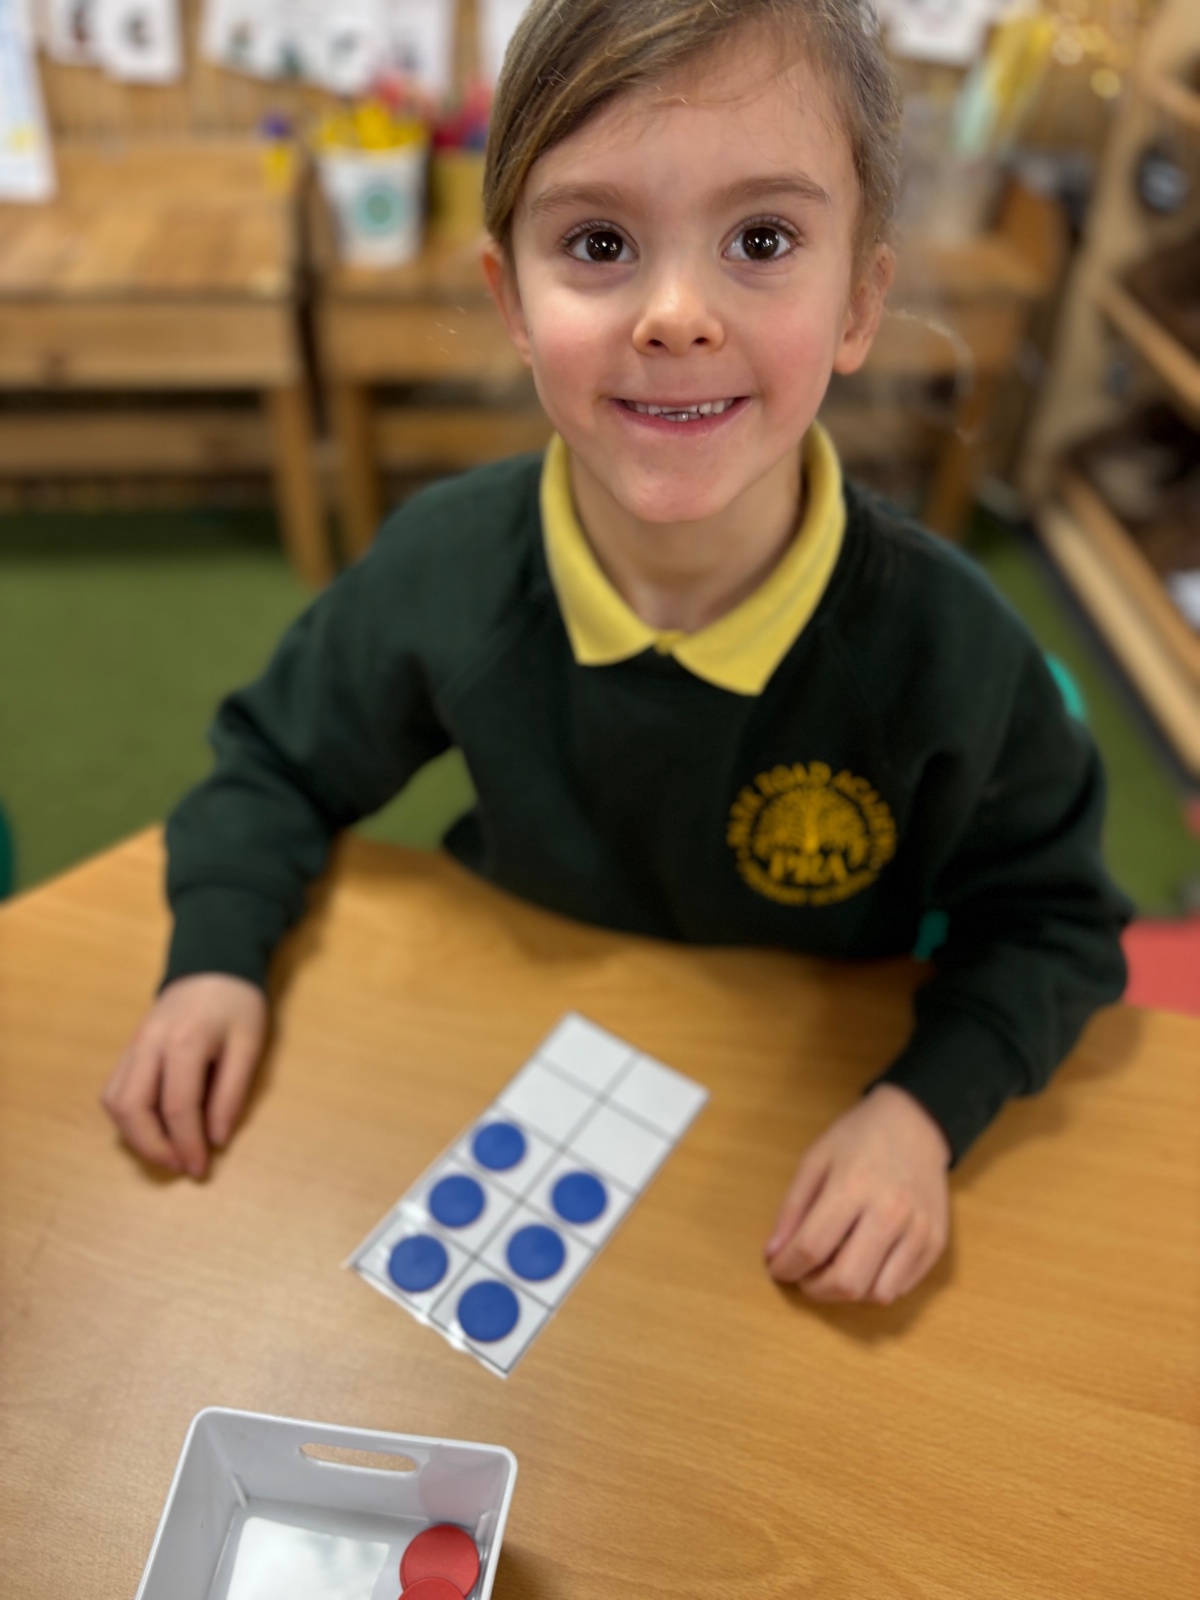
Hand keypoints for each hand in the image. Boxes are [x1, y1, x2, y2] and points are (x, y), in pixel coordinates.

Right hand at [101, 974, 267, 1178]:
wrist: (213, 964)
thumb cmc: (238, 1004)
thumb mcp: (250, 1045)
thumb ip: (232, 1092)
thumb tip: (216, 1139)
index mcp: (184, 1042)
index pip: (176, 1108)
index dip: (187, 1145)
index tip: (200, 1169)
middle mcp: (149, 1045)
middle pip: (131, 1109)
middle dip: (152, 1147)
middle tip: (180, 1165)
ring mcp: (133, 1045)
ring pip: (114, 1102)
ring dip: (135, 1135)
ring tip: (167, 1150)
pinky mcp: (128, 1049)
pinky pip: (114, 1090)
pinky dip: (128, 1117)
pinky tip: (154, 1126)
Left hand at [765, 1084, 950, 1304]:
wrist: (914, 1124)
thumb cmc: (858, 1140)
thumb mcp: (815, 1161)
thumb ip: (792, 1209)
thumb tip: (774, 1256)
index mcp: (852, 1186)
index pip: (811, 1247)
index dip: (786, 1267)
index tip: (777, 1268)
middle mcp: (890, 1212)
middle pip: (847, 1283)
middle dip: (815, 1289)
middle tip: (805, 1276)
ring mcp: (918, 1230)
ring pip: (877, 1294)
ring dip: (847, 1293)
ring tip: (835, 1268)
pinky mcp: (935, 1243)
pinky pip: (902, 1287)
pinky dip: (876, 1286)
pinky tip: (864, 1262)